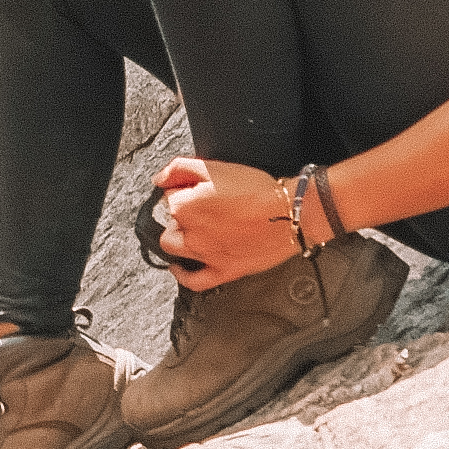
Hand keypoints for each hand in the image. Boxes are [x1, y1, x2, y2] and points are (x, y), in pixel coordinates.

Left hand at [150, 155, 303, 291]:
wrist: (288, 213)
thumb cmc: (256, 189)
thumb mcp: (214, 167)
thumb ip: (179, 168)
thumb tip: (159, 179)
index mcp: (184, 206)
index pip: (168, 196)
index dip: (182, 189)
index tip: (195, 187)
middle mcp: (190, 233)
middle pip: (169, 222)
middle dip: (178, 213)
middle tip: (198, 206)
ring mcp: (205, 255)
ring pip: (174, 248)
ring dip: (177, 237)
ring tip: (191, 230)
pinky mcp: (223, 271)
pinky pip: (193, 281)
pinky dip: (182, 275)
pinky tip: (179, 267)